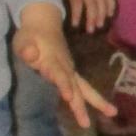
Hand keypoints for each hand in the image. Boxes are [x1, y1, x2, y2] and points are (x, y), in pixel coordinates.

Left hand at [13, 3, 114, 128]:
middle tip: (110, 112)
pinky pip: (81, 88)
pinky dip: (89, 99)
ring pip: (85, 88)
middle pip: (79, 86)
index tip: (68, 97)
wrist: (45, 23)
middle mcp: (66, 67)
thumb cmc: (31, 34)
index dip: (64, 86)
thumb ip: (26, 48)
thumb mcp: (23, 40)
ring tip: (112, 112)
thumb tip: (31, 54)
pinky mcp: (71, 73)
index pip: (59, 75)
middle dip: (92, 101)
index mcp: (53, 61)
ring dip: (98, 101)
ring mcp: (70, 70)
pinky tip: (96, 109)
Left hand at [64, 0, 116, 31]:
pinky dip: (111, 6)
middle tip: (90, 30)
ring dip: (102, 15)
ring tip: (100, 25)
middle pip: (92, 5)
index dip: (76, 15)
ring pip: (102, 2)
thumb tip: (61, 13)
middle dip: (92, 18)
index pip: (77, 3)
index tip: (74, 25)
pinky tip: (110, 14)